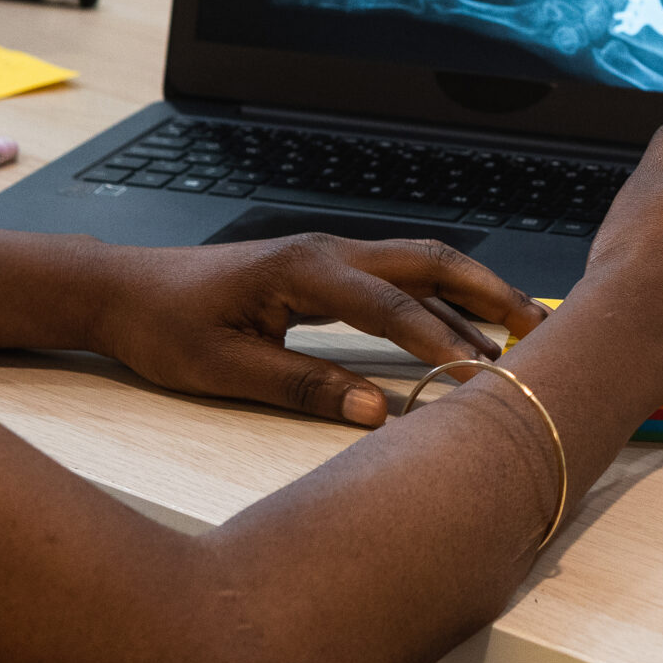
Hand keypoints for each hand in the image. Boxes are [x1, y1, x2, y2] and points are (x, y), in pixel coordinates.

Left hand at [85, 234, 548, 426]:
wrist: (124, 291)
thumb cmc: (166, 327)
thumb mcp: (226, 369)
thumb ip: (304, 387)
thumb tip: (376, 411)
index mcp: (305, 270)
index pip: (391, 305)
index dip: (439, 341)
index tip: (478, 373)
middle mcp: (329, 252)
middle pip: (429, 262)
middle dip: (487, 292)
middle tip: (537, 326)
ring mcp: (331, 256)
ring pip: (422, 265)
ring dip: (472, 291)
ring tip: (520, 326)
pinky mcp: (328, 271)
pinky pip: (400, 278)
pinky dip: (441, 299)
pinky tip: (462, 328)